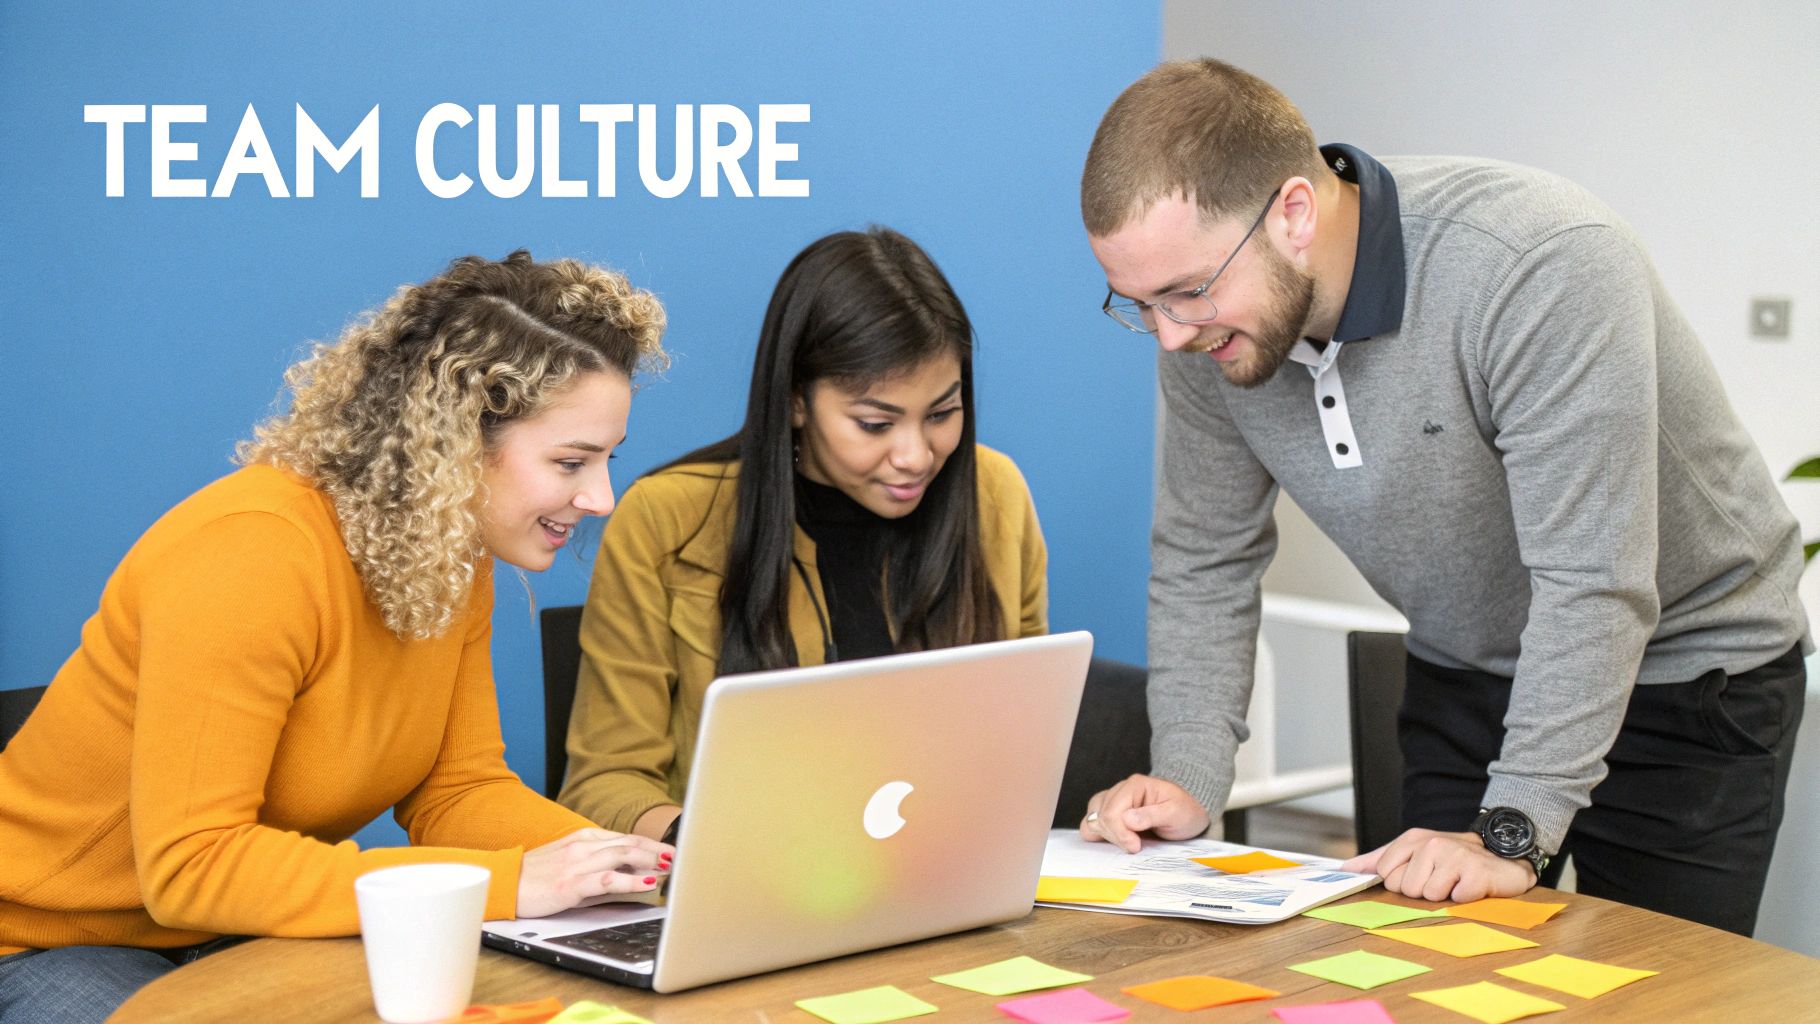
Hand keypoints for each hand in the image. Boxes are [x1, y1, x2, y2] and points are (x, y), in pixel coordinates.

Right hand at [515, 828, 673, 917]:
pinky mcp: (571, 884)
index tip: (672, 850)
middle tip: (680, 856)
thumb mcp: (569, 864)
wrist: (503, 885)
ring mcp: (577, 864)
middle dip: (658, 849)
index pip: (626, 838)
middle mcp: (583, 847)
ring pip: (622, 856)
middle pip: (629, 843)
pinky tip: (647, 882)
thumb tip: (634, 876)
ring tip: (671, 866)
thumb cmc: (535, 877)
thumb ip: (600, 866)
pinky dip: (630, 880)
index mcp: (584, 839)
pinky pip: (607, 879)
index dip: (651, 843)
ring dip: (651, 860)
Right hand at [1078, 774, 1210, 852]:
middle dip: (1117, 837)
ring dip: (1108, 836)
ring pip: (1092, 819)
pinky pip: (1091, 823)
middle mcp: (1119, 790)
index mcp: (1134, 785)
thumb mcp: (1176, 813)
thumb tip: (1127, 819)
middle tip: (1137, 846)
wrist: (1188, 815)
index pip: (1112, 812)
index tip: (1136, 846)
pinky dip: (1098, 834)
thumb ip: (1152, 815)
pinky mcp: (1110, 813)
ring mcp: (1112, 800)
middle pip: (1100, 817)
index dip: (1120, 834)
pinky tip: (1115, 840)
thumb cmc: (1185, 811)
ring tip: (1128, 841)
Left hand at [1341, 828, 1535, 902]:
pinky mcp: (1476, 873)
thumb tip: (1345, 869)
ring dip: (1444, 895)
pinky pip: (1454, 899)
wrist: (1502, 856)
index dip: (1402, 882)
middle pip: (1405, 887)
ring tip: (1456, 882)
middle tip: (1442, 879)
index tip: (1421, 874)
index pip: (1385, 873)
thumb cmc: (1453, 859)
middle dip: (1423, 890)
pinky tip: (1471, 887)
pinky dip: (1463, 898)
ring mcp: (1455, 856)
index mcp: (1413, 839)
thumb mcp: (1413, 853)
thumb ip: (1378, 860)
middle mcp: (1432, 843)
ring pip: (1429, 895)